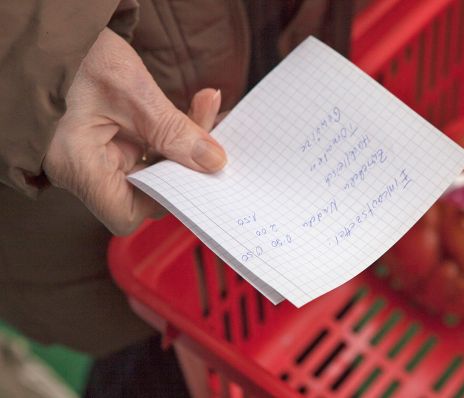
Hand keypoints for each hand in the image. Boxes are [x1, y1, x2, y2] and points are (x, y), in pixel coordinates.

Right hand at [43, 28, 226, 234]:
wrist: (51, 28)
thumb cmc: (78, 55)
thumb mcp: (131, 90)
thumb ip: (173, 130)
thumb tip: (213, 162)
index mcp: (77, 166)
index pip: (127, 213)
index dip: (166, 198)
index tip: (196, 170)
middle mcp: (82, 169)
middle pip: (146, 190)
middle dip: (185, 161)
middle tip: (212, 126)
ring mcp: (93, 156)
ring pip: (151, 168)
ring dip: (183, 142)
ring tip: (205, 105)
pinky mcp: (105, 141)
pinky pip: (146, 149)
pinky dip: (170, 133)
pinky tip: (194, 106)